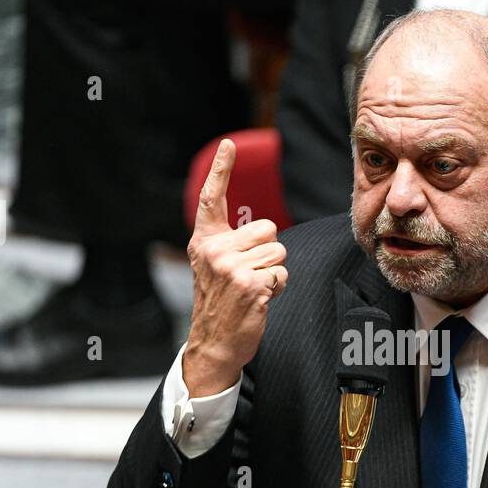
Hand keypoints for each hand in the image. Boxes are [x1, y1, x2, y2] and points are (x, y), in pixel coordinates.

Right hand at [183, 139, 287, 396]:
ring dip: (274, 272)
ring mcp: (230, 267)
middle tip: (250, 275)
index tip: (229, 144)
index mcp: (205, 241)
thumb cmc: (222, 304)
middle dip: (269, 252)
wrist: (214, 343)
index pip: (212, 198)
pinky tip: (260, 299)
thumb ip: (231, 244)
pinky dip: (278, 288)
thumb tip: (265, 232)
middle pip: (268, 228)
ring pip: (279, 251)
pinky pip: (282, 274)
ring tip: (254, 288)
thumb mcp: (216, 267)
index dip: (221, 169)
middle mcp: (214, 250)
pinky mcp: (249, 284)